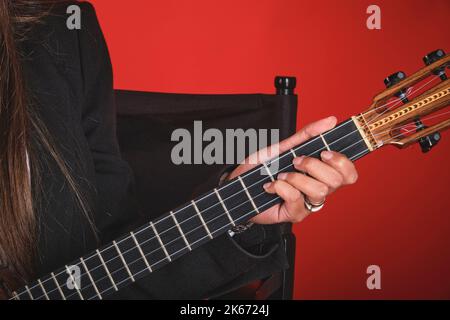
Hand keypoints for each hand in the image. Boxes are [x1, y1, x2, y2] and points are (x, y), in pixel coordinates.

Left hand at [228, 116, 357, 224]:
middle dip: (314, 165)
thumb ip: (307, 135)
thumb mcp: (284, 146)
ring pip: (319, 191)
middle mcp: (319, 189)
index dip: (342, 162)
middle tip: (295, 161)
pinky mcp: (294, 214)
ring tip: (280, 174)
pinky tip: (271, 186)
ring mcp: (308, 204)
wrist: (239, 185)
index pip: (349, 174)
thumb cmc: (263, 167)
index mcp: (321, 174)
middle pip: (336, 181)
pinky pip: (296, 199)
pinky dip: (281, 187)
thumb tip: (330, 120)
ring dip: (296, 178)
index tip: (325, 152)